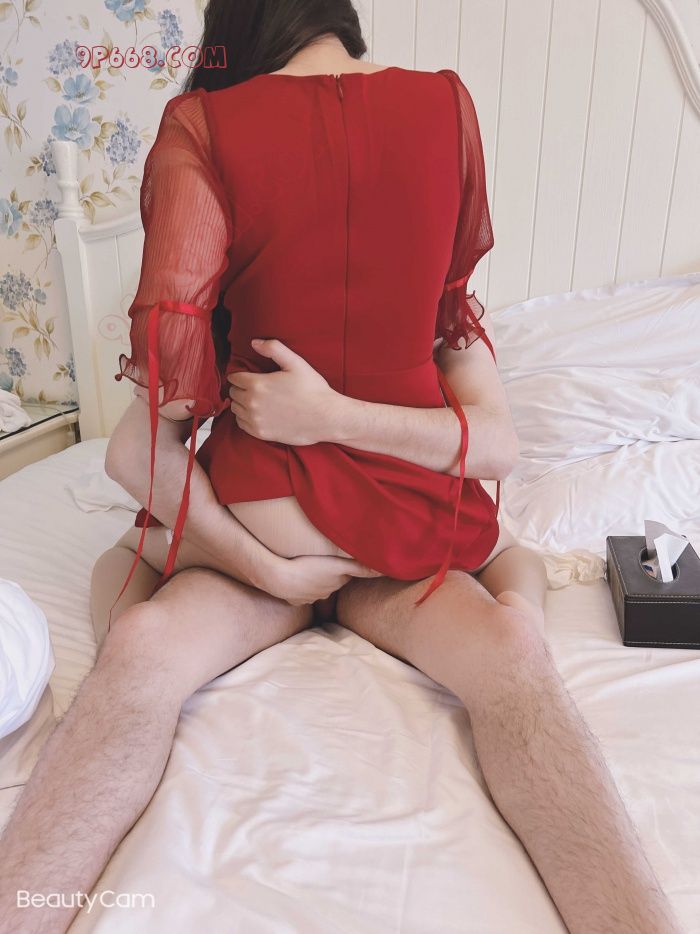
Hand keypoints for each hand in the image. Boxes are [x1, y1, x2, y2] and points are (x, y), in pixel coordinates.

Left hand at [227, 338, 342, 444]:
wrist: (326, 418)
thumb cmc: (313, 390)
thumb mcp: (296, 363)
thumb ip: (274, 348)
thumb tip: (254, 342)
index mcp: (257, 384)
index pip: (234, 378)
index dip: (240, 374)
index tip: (248, 375)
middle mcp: (252, 403)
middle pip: (233, 393)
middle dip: (240, 388)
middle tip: (254, 387)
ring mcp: (255, 420)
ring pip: (235, 409)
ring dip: (241, 403)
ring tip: (255, 400)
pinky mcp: (261, 433)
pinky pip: (242, 424)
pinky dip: (245, 418)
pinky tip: (257, 414)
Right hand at [266, 553, 382, 605]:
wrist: (279, 578)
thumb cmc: (308, 568)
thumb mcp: (337, 565)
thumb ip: (359, 567)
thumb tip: (383, 571)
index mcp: (335, 583)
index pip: (345, 576)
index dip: (345, 568)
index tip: (343, 561)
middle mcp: (324, 594)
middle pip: (331, 583)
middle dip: (330, 576)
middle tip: (325, 563)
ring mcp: (308, 598)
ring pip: (315, 589)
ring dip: (314, 581)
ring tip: (309, 570)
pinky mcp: (293, 600)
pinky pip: (299, 594)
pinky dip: (299, 587)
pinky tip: (295, 579)